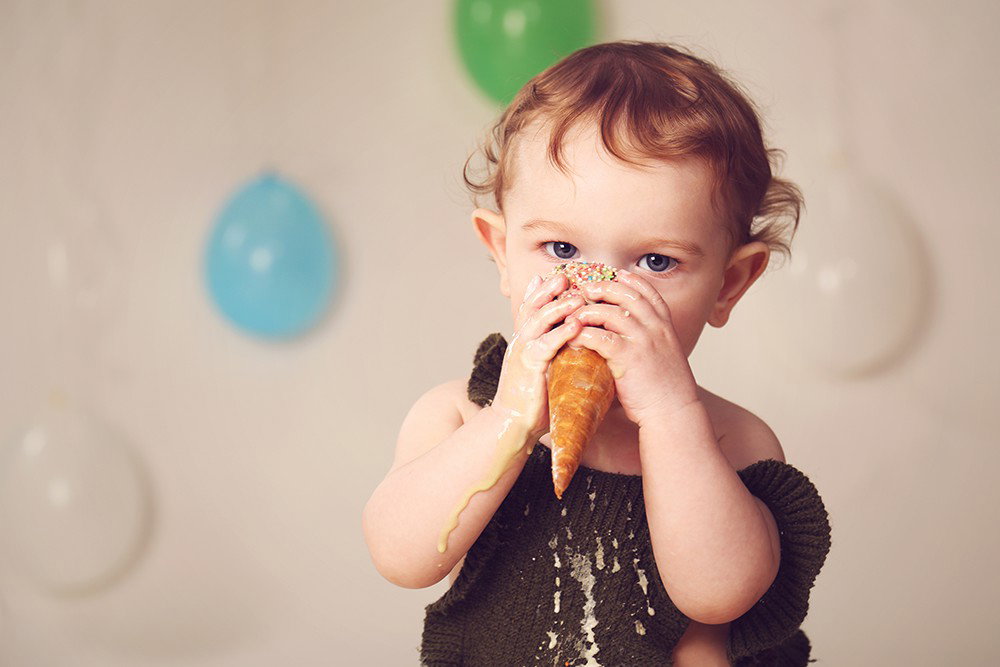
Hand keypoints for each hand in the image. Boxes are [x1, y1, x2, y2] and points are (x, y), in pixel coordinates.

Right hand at [492, 273, 585, 440]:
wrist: (512, 424)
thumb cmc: (533, 400)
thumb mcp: (543, 369)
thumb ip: (554, 353)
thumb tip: (574, 344)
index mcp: (524, 341)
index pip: (531, 309)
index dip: (542, 291)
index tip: (557, 277)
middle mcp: (521, 342)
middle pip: (532, 307)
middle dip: (549, 290)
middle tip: (566, 277)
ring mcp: (523, 353)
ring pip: (538, 321)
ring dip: (558, 306)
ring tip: (576, 297)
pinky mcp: (529, 368)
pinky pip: (545, 345)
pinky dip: (560, 333)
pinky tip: (575, 325)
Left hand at [565, 270, 699, 426]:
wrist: (674, 412)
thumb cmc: (665, 390)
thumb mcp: (664, 356)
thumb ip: (648, 341)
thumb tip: (626, 334)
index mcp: (664, 326)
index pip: (648, 293)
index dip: (631, 281)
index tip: (617, 274)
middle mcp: (656, 328)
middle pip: (627, 295)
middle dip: (604, 288)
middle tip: (586, 289)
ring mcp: (643, 341)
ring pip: (610, 313)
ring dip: (588, 311)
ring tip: (573, 315)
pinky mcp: (629, 358)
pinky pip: (600, 337)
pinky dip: (583, 334)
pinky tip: (573, 337)